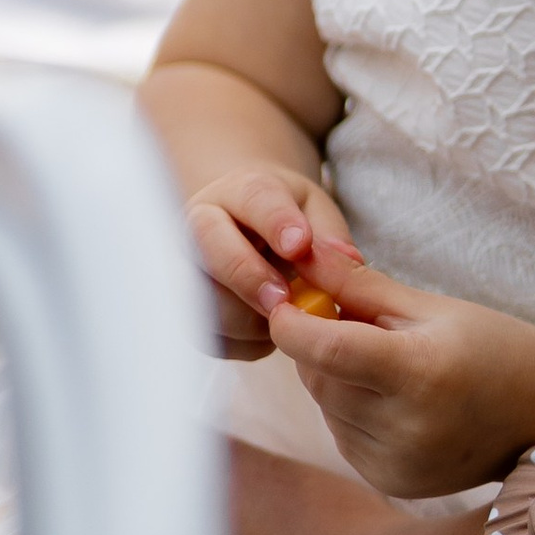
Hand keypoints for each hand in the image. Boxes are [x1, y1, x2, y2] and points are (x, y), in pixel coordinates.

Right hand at [184, 161, 356, 355]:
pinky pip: (213, 337)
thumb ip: (330, 234)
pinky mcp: (190, 312)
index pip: (254, 198)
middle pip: (209, 246)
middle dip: (248, 276)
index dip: (276, 223)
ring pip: (205, 298)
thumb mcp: (316, 212)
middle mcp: (201, 224)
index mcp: (238, 191)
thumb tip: (347, 260)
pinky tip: (270, 330)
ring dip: (249, 317)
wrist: (249, 231)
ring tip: (288, 316)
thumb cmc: (289, 221)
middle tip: (284, 300)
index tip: (300, 246)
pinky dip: (247, 342)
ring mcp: (188, 268)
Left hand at [263, 241, 534, 497]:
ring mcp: (397, 462)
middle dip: (320, 345)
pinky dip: (351, 410)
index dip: (292, 323)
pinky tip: (393, 399)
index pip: (326, 349)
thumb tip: (300, 256)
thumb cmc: (491, 344)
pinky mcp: (391, 482)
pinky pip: (343, 435)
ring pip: (327, 407)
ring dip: (337, 379)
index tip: (283, 301)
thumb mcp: (429, 306)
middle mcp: (405, 427)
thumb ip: (358, 285)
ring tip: (387, 362)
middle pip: (320, 377)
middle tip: (358, 323)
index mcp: (419, 372)